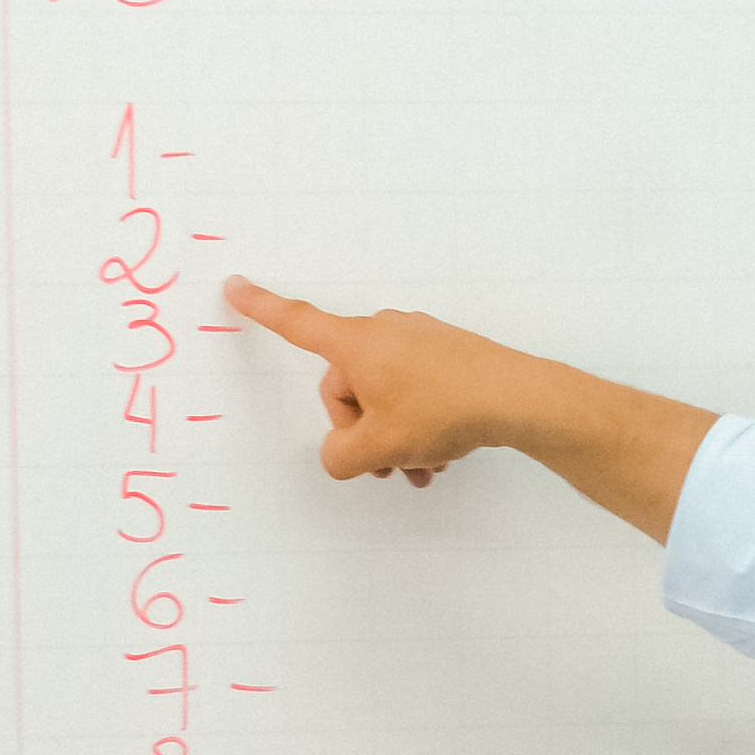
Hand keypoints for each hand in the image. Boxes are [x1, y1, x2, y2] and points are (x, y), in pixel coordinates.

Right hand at [224, 277, 715, 541]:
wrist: (519, 398)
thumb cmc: (446, 411)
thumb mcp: (378, 447)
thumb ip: (340, 457)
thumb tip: (342, 455)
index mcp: (356, 344)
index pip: (296, 323)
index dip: (261, 309)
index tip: (235, 286)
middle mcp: (384, 331)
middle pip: (347, 388)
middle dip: (363, 431)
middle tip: (388, 465)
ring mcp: (419, 341)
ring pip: (387, 398)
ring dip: (396, 439)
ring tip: (422, 468)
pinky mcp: (448, 355)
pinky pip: (417, 393)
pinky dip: (421, 427)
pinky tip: (443, 457)